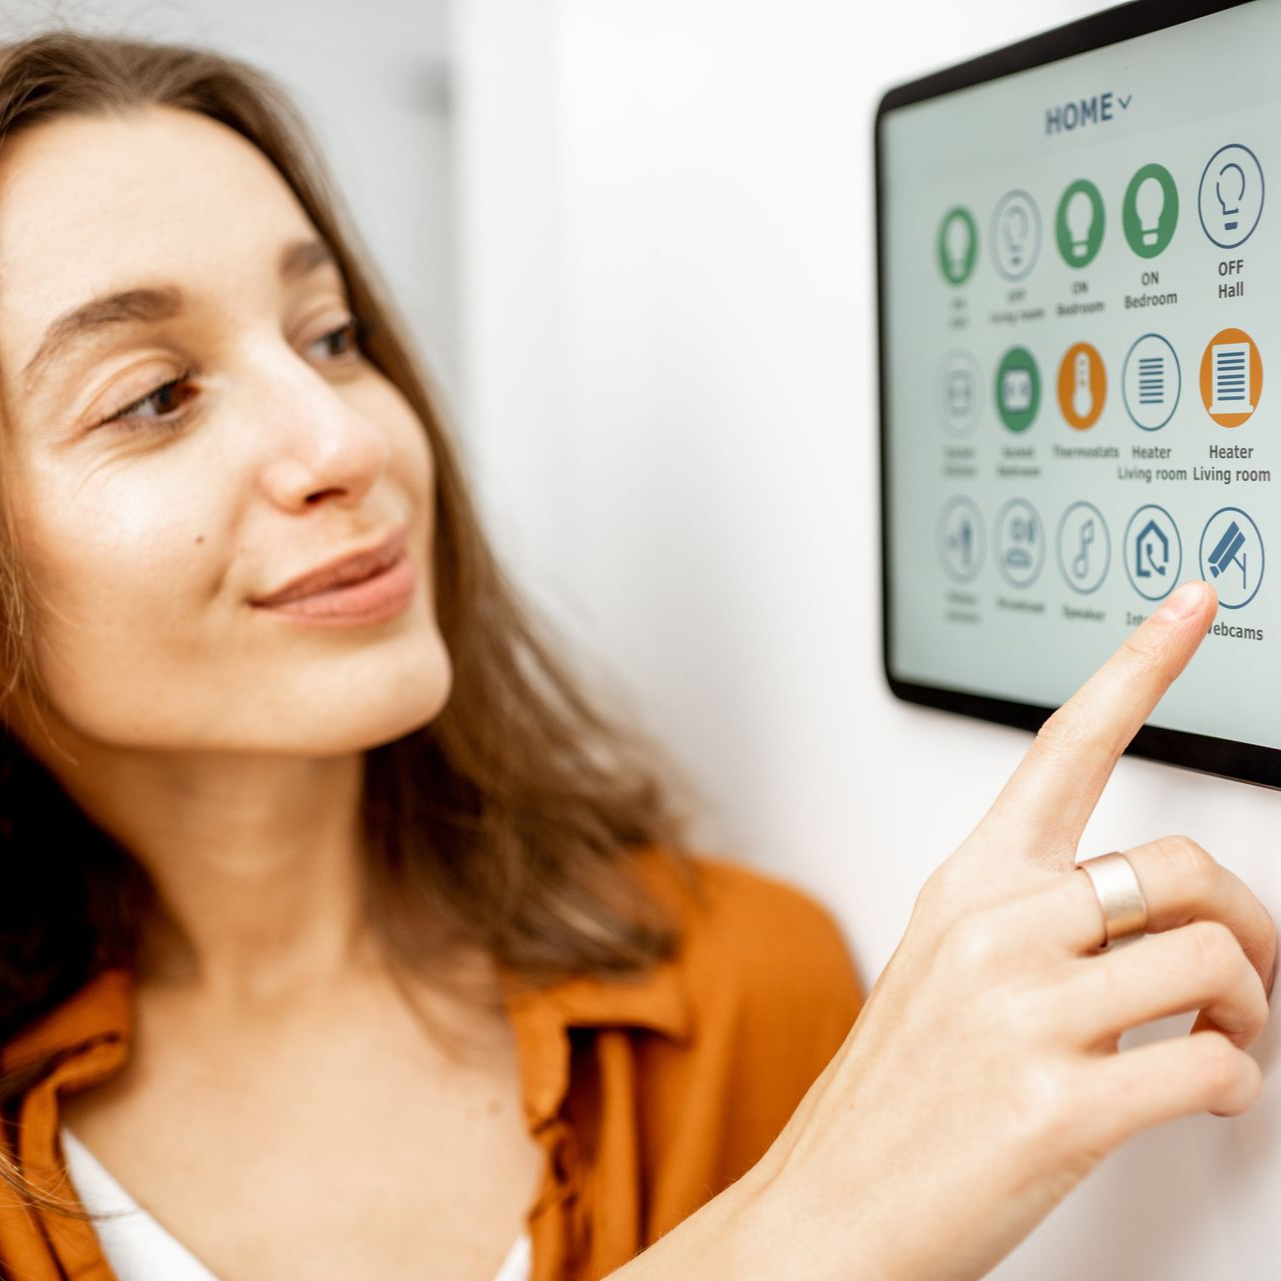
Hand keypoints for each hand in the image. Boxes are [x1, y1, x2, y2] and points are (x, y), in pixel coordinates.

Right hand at [742, 578, 1275, 1280]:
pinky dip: (1236, 1085)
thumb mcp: (947, 974)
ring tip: (1221, 1039)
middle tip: (1252, 965)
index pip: (1062, 746)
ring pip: (1215, 962)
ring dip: (1252, 1012)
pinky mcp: (1054, 1107)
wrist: (830, 1212)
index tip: (1190, 606)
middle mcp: (993, 931)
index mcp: (966, 887)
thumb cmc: (891, 1097)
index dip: (1138, 665)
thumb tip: (1149, 912)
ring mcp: (1021, 1014)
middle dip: (1251, 920)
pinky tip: (1201, 1094)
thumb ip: (1037, 922)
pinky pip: (1211, 1064)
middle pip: (1185, 867)